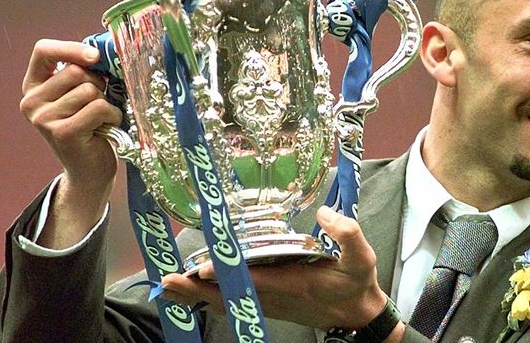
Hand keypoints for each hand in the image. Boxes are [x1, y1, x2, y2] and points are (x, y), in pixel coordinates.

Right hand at [20, 39, 122, 245]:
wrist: (90, 170)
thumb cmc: (91, 126)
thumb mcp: (80, 95)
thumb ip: (83, 73)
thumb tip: (104, 51)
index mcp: (34, 86)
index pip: (43, 50)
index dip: (71, 48)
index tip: (94, 57)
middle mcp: (32, 102)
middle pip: (76, 71)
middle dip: (98, 84)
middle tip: (98, 103)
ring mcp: (44, 119)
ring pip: (89, 90)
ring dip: (106, 103)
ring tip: (100, 120)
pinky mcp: (63, 133)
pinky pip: (99, 108)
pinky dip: (111, 116)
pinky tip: (105, 128)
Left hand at [162, 206, 391, 330]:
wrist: (359, 316)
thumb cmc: (358, 285)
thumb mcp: (363, 258)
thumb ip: (348, 233)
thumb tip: (323, 213)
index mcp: (293, 282)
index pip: (253, 279)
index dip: (226, 275)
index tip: (199, 270)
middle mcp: (275, 296)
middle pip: (228, 294)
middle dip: (196, 289)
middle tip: (166, 282)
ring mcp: (269, 303)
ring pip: (226, 301)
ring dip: (197, 295)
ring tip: (169, 286)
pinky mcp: (269, 305)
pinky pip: (233, 303)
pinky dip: (210, 298)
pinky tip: (194, 292)